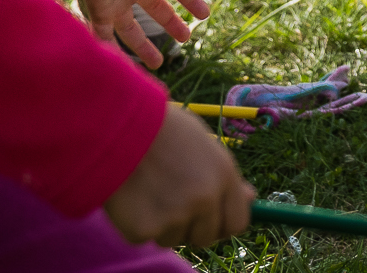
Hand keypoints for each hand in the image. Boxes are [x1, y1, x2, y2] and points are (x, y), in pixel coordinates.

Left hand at [73, 0, 223, 68]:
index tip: (205, 15)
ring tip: (157, 64)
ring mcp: (117, 1)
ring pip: (131, 30)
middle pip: (156, 11)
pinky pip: (105, 36)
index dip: (191, 1)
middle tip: (185, 38)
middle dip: (171, 24)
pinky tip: (123, 68)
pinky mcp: (99, 11)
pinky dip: (112, 52)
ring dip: (143, 47)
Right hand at [103, 104, 252, 247]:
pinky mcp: (144, 229)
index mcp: (224, 175)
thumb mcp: (204, 145)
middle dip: (192, 227)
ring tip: (149, 190)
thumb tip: (251, 198)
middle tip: (171, 202)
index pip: (238, 223)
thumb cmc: (161, 129)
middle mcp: (205, 199)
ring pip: (174, 239)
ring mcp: (175, 216)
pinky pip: (144, 238)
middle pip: (206, 237)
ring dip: (163, 225)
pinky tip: (131, 196)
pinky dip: (137, 224)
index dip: (222, 223)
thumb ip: (226, 176)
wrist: (115, 125)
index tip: (210, 220)